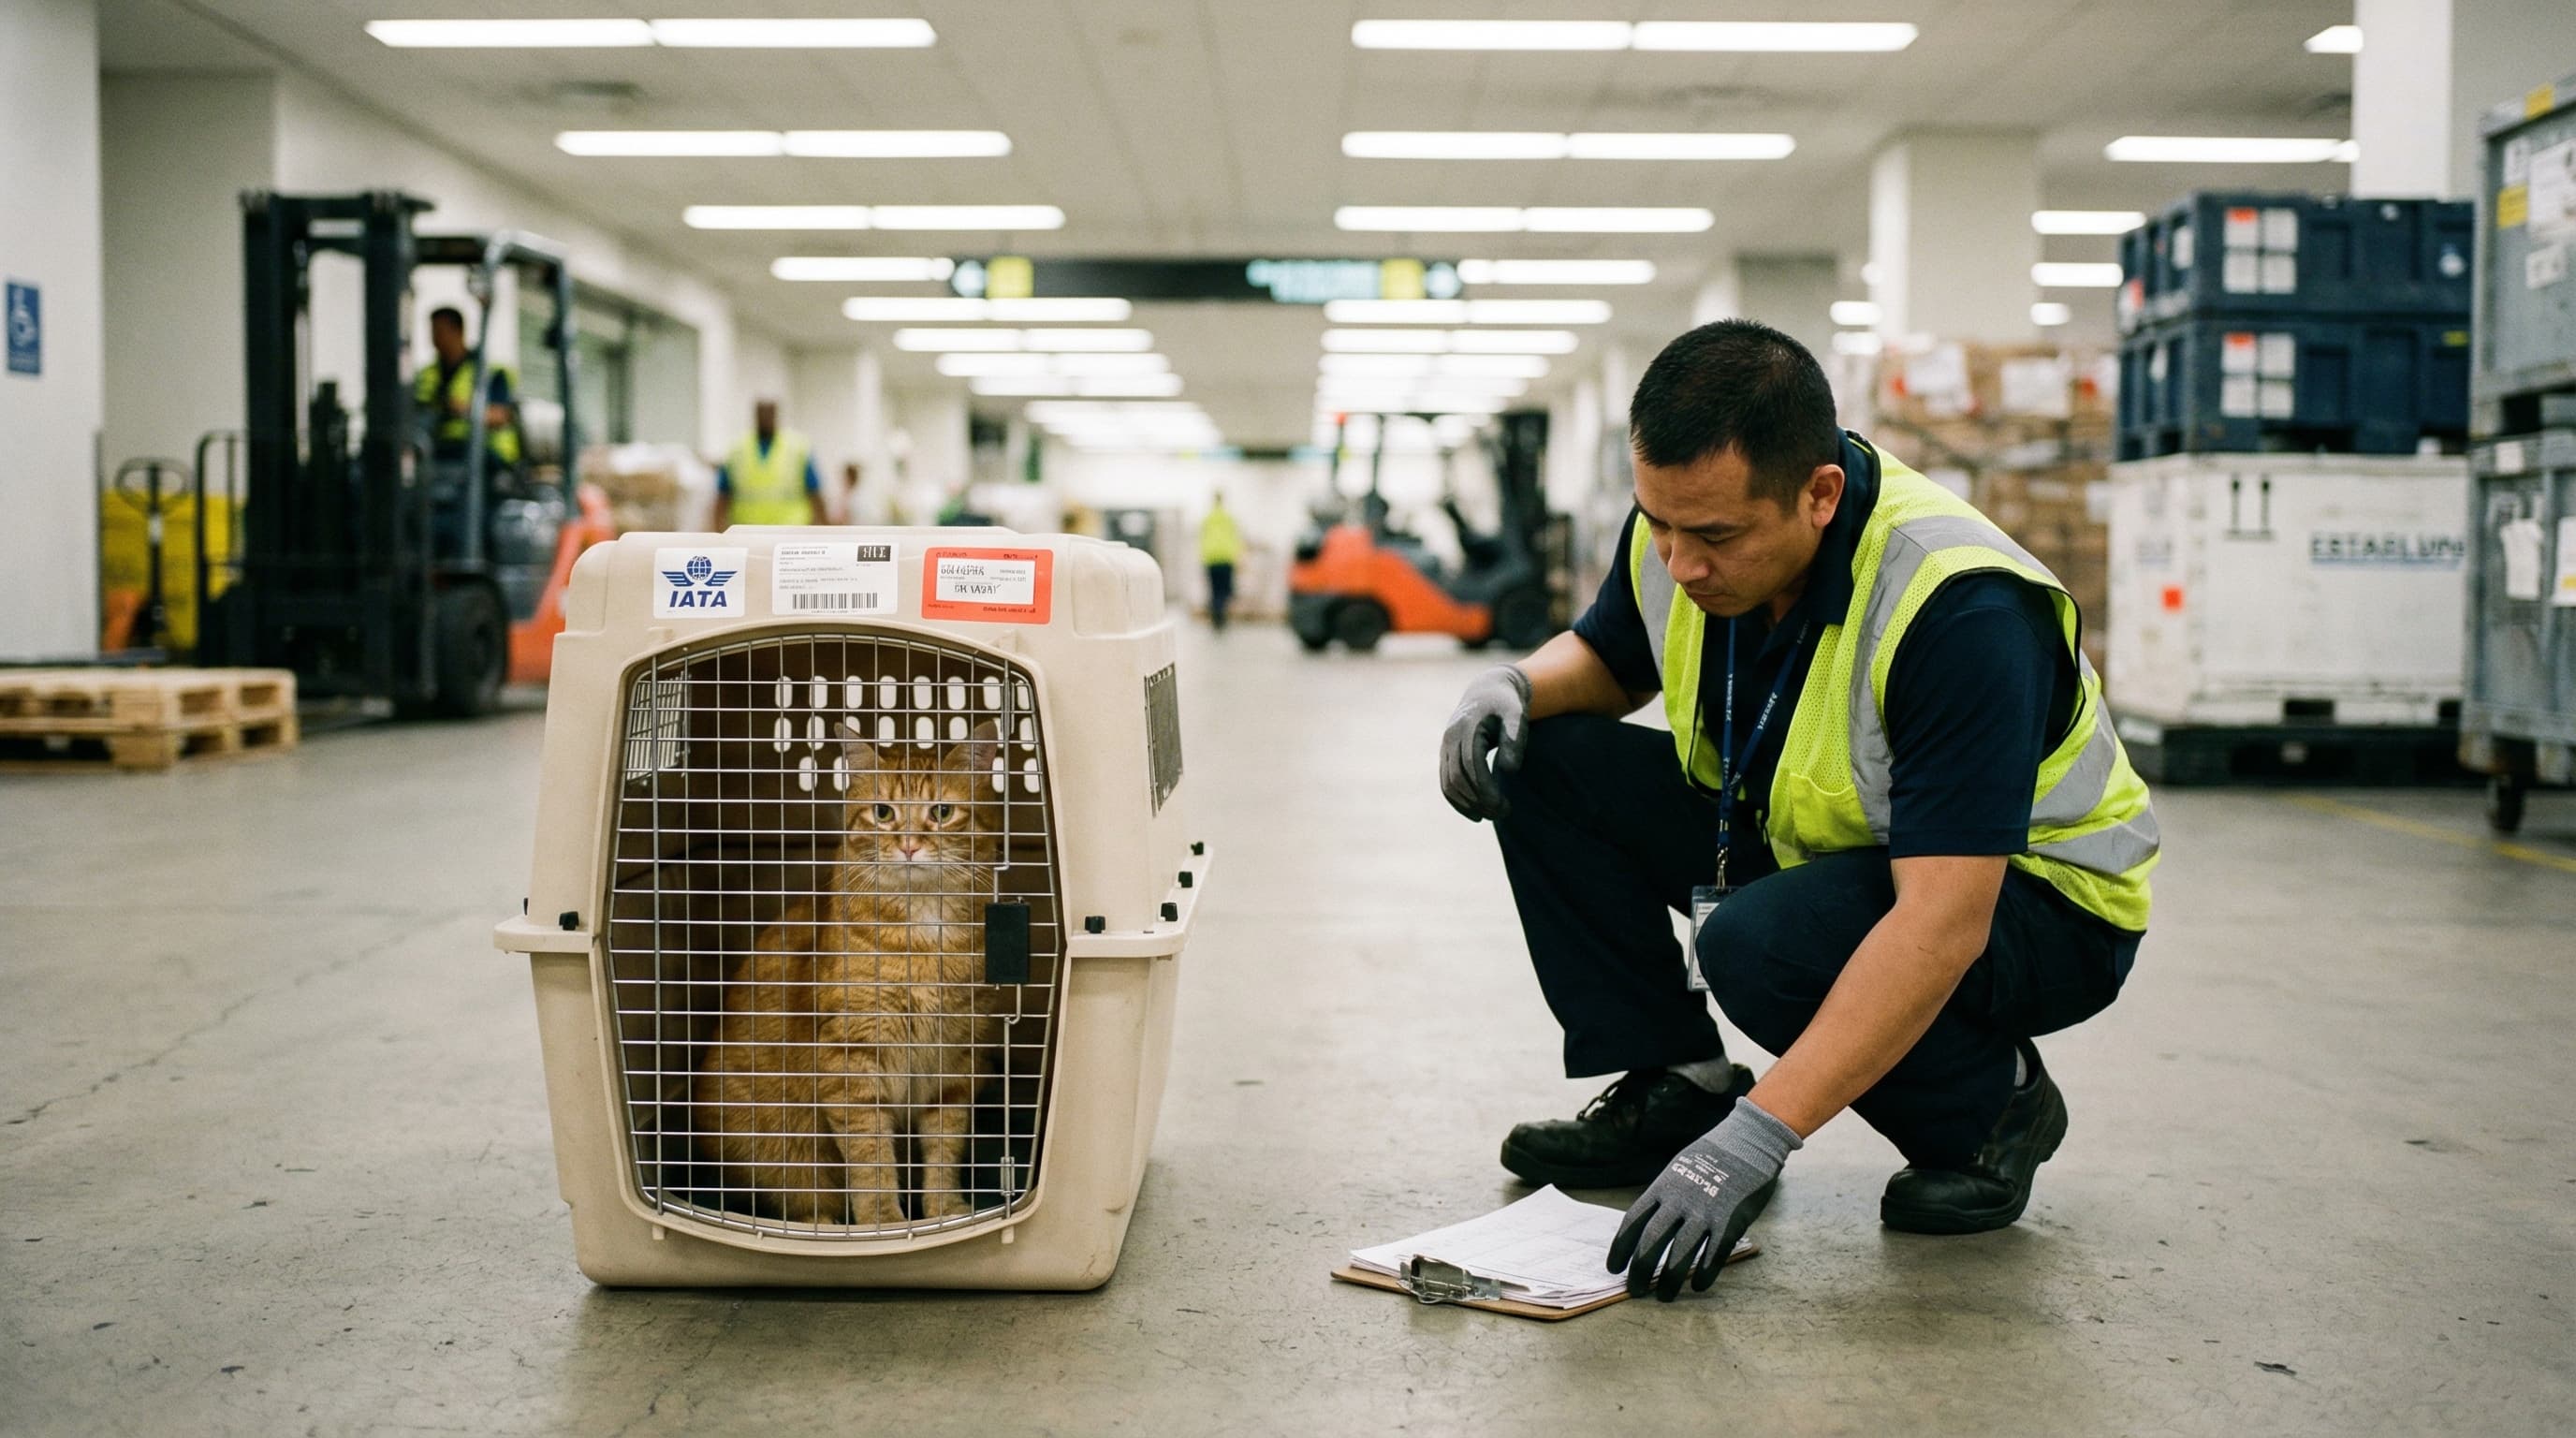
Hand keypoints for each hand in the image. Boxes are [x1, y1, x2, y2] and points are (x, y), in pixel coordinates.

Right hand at [1438, 665, 1532, 821]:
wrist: (1487, 690)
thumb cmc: (1506, 704)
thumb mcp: (1516, 714)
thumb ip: (1514, 739)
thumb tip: (1509, 770)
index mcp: (1467, 726)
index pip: (1471, 764)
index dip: (1484, 787)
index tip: (1502, 805)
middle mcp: (1450, 737)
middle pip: (1457, 777)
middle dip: (1478, 800)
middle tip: (1502, 813)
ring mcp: (1445, 746)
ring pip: (1448, 783)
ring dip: (1467, 804)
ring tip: (1491, 815)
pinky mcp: (1446, 754)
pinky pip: (1446, 782)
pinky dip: (1458, 800)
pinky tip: (1475, 812)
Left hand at [1607, 1098, 1799, 1301]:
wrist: (1749, 1141)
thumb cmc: (1712, 1156)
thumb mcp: (1679, 1168)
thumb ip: (1664, 1195)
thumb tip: (1647, 1223)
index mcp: (1663, 1187)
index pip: (1632, 1221)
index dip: (1620, 1248)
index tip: (1613, 1268)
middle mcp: (1680, 1200)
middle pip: (1651, 1241)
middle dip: (1640, 1270)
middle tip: (1634, 1291)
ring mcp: (1705, 1212)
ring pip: (1680, 1254)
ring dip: (1669, 1280)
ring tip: (1664, 1296)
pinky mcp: (1730, 1222)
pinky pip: (1713, 1255)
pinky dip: (1704, 1273)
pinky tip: (1698, 1286)